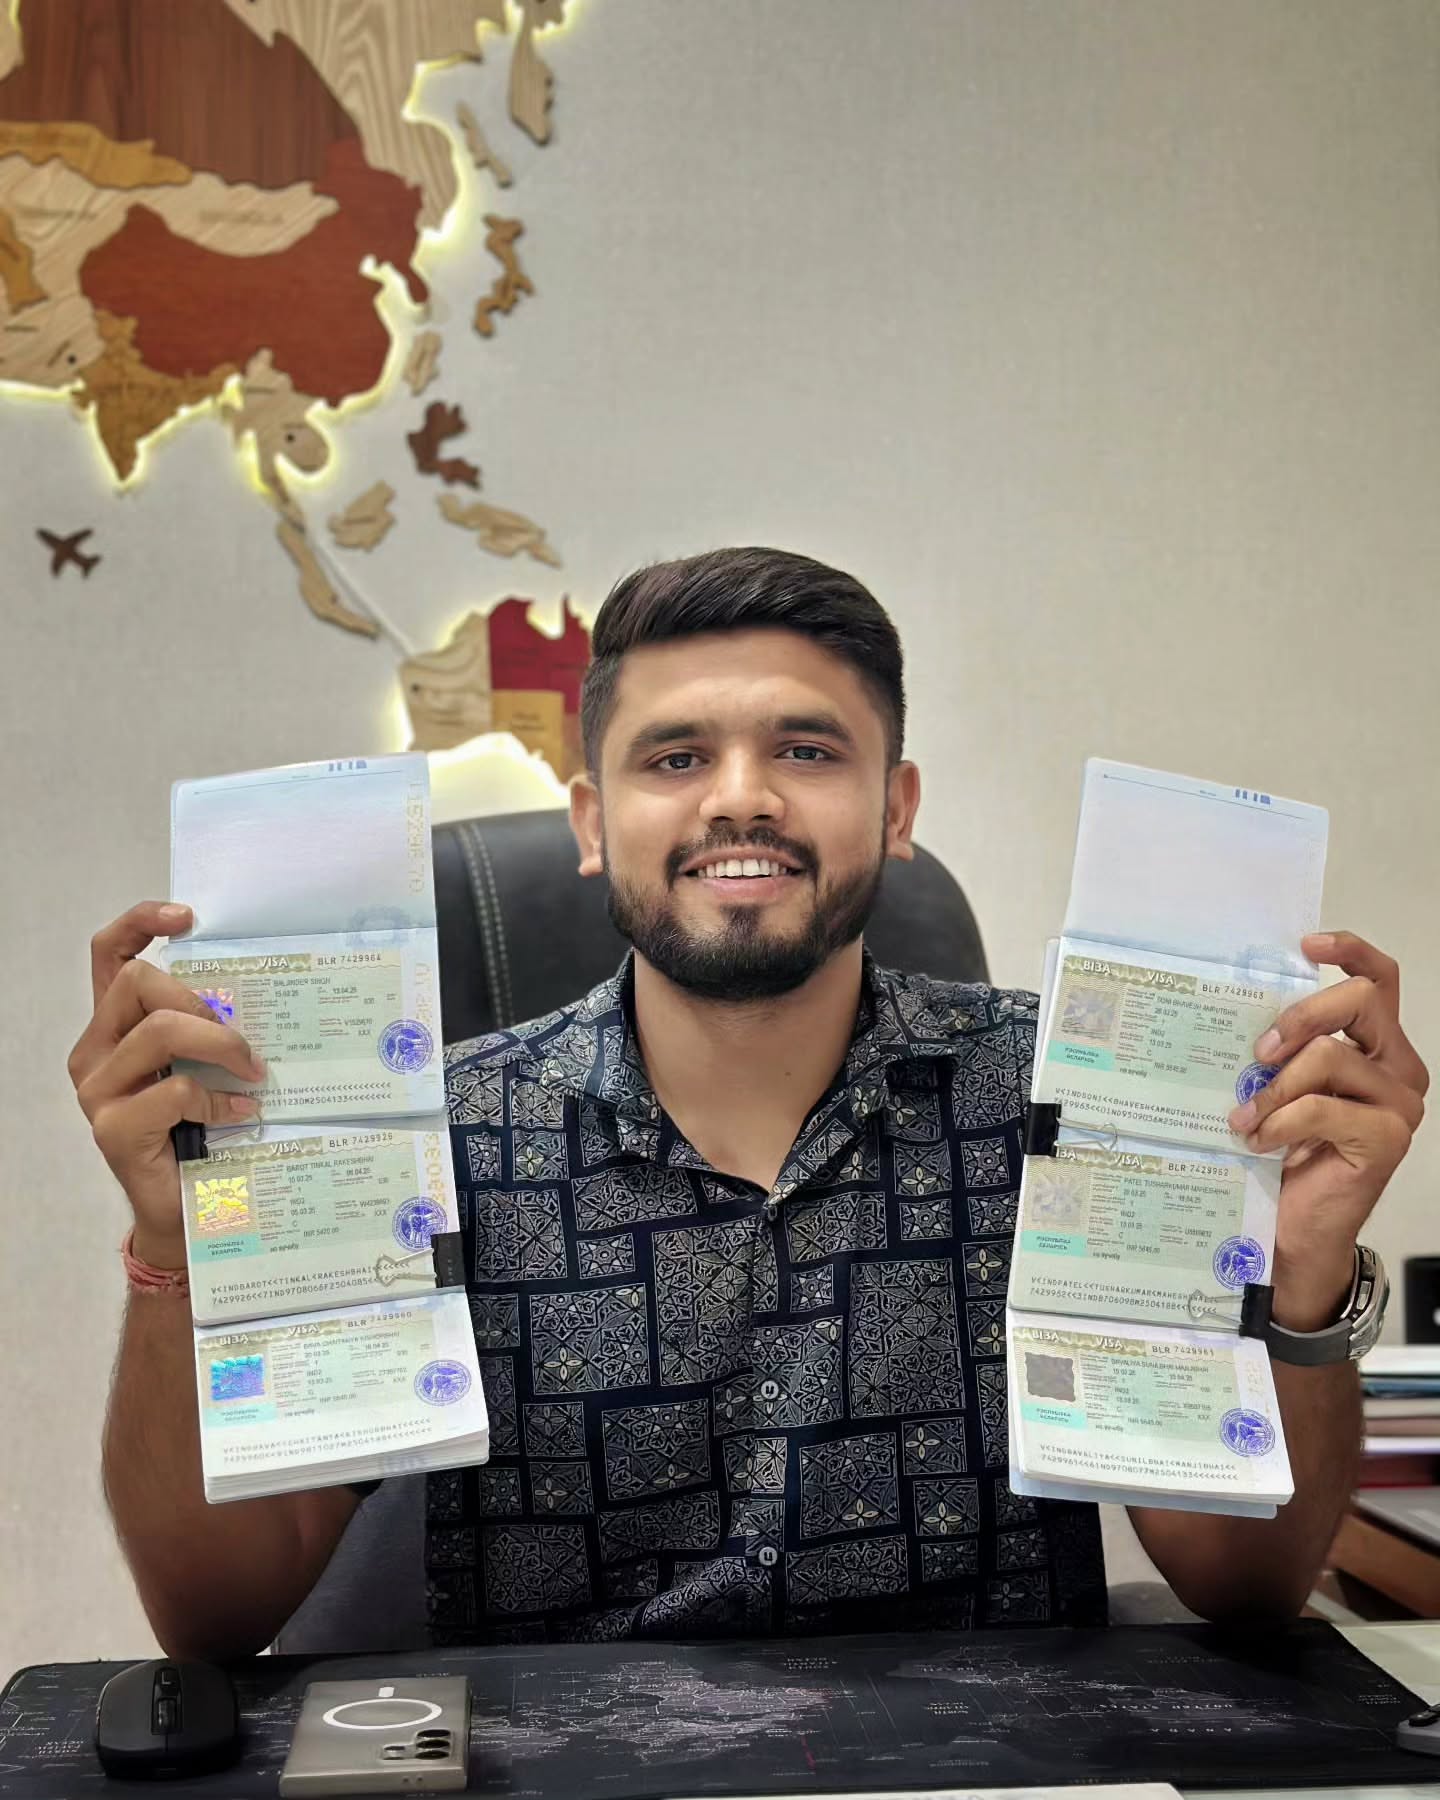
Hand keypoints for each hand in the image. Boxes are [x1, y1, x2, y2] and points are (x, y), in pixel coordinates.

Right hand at [68, 902, 265, 1267]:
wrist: (182, 1211)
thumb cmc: (198, 1131)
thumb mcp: (202, 1066)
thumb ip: (206, 1029)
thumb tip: (255, 992)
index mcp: (115, 1027)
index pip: (109, 954)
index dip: (141, 922)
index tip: (186, 917)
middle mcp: (95, 1052)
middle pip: (139, 982)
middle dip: (201, 1000)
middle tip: (242, 1038)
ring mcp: (97, 1091)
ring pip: (159, 1031)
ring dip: (220, 1045)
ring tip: (252, 1071)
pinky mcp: (112, 1129)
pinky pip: (174, 1090)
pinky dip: (218, 1097)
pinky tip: (241, 1111)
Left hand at [1226, 931, 1428, 1328]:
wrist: (1297, 1231)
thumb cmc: (1286, 1156)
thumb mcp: (1282, 1088)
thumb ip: (1285, 1051)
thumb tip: (1243, 1010)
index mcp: (1378, 1048)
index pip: (1380, 980)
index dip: (1349, 952)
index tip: (1307, 943)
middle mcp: (1399, 1069)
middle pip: (1360, 1002)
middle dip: (1300, 1017)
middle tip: (1257, 1054)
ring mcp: (1399, 1104)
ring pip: (1331, 1056)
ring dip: (1275, 1086)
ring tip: (1246, 1114)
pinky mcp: (1386, 1139)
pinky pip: (1321, 1107)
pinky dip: (1280, 1120)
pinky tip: (1258, 1139)